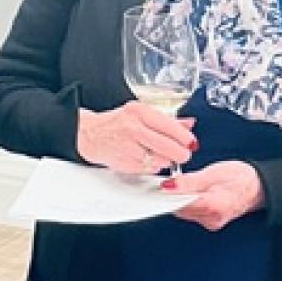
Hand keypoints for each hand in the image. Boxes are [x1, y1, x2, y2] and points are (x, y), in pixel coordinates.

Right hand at [77, 102, 196, 173]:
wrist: (89, 134)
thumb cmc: (116, 123)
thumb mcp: (141, 114)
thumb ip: (166, 120)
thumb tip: (189, 124)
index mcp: (139, 112)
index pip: (170, 126)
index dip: (185, 138)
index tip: (192, 143)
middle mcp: (133, 128)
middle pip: (168, 146)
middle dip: (181, 154)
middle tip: (184, 155)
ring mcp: (127, 146)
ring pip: (159, 160)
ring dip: (166, 161)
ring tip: (164, 156)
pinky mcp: (124, 162)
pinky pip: (148, 169)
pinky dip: (153, 167)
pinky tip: (150, 160)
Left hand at [162, 160, 263, 230]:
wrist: (258, 187)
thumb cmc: (240, 178)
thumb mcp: (213, 173)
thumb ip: (189, 182)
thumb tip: (168, 186)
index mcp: (213, 206)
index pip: (179, 204)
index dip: (168, 194)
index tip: (163, 185)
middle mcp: (211, 219)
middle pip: (179, 209)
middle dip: (174, 195)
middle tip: (175, 181)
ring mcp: (210, 222)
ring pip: (184, 212)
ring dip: (180, 199)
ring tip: (189, 185)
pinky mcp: (209, 221)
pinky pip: (191, 213)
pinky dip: (188, 202)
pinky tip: (194, 193)